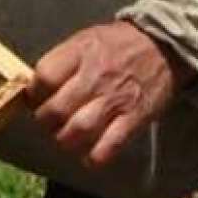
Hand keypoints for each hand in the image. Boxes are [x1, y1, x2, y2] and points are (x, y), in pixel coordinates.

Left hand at [28, 20, 192, 167]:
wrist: (164, 46)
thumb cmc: (116, 44)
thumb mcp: (83, 40)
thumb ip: (60, 62)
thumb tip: (34, 87)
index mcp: (80, 53)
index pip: (45, 76)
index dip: (33, 93)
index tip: (34, 99)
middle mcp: (96, 77)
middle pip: (57, 109)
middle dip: (45, 122)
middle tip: (47, 122)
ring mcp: (116, 99)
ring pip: (80, 129)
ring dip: (65, 140)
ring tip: (64, 138)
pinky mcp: (135, 117)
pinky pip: (111, 144)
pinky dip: (95, 156)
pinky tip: (88, 157)